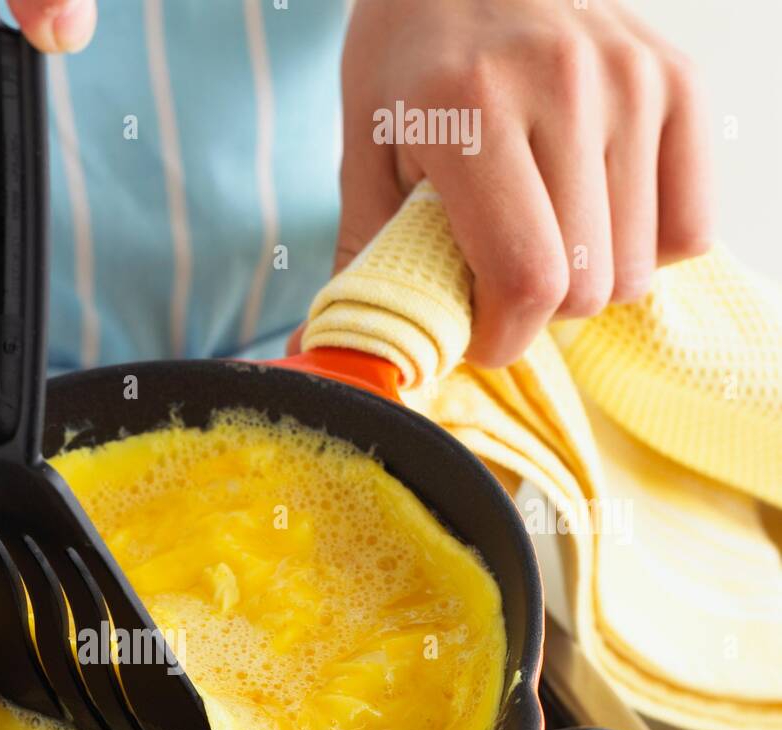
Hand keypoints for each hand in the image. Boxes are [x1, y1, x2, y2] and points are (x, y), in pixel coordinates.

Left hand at [337, 0, 712, 365]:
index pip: (526, 277)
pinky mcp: (679, 79)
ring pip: (637, 267)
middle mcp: (565, 81)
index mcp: (471, 106)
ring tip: (543, 238)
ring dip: (587, 282)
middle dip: (536, 313)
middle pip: (587, 285)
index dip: (501, 337)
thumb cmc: (407, 68)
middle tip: (498, 277)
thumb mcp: (364, 157)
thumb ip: (362, 263)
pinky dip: (645, 249)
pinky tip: (594, 220)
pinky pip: (690, 227)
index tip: (474, 332)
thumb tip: (337, 362)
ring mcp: (632, 75)